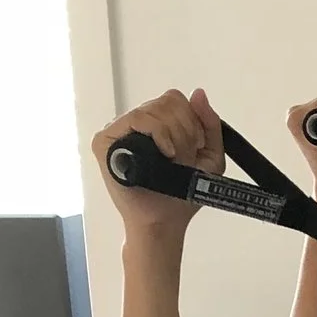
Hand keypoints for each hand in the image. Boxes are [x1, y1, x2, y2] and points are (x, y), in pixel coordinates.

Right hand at [92, 88, 223, 243]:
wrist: (166, 221)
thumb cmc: (181, 195)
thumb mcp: (210, 157)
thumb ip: (210, 124)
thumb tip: (198, 94)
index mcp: (157, 125)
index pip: (174, 99)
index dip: (191, 119)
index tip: (197, 145)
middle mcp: (137, 126)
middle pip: (167, 101)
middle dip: (185, 129)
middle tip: (185, 155)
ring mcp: (120, 132)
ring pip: (154, 109)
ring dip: (174, 134)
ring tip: (174, 158)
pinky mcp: (106, 142)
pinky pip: (136, 119)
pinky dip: (157, 132)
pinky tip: (164, 153)